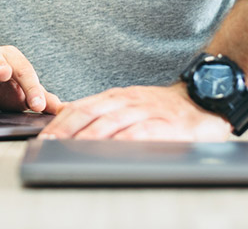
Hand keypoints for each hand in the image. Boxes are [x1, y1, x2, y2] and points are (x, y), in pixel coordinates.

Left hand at [39, 83, 231, 140]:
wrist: (204, 99)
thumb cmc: (164, 108)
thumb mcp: (130, 104)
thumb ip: (103, 112)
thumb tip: (69, 118)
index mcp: (117, 97)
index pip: (81, 108)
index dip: (59, 123)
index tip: (43, 138)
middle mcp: (128, 101)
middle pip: (90, 114)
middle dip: (66, 131)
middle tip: (49, 146)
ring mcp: (146, 111)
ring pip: (111, 122)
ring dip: (88, 137)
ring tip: (71, 150)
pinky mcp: (165, 125)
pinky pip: (141, 132)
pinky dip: (123, 141)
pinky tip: (111, 150)